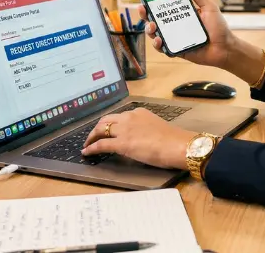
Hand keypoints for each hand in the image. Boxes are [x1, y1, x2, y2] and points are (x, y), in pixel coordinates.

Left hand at [82, 108, 196, 168]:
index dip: (110, 124)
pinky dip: (91, 148)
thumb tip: (138, 139)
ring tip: (87, 144)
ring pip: (100, 130)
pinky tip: (87, 152)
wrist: (177, 145)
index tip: (107, 130)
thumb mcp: (155, 128)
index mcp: (139, 113)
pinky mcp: (121, 143)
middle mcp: (129, 117)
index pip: (119, 117)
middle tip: (92, 136)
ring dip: (91, 137)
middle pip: (106, 120)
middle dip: (97, 128)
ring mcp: (124, 130)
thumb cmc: (173, 140)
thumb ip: (143, 129)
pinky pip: (101, 145)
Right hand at [138, 0, 238, 68]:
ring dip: (149, 29)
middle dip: (145, 14)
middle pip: (155, 19)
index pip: (164, 6)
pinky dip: (157, 45)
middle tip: (143, 9)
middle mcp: (176, 26)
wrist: (225, 48)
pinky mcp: (176, 50)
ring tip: (152, 26)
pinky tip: (159, 40)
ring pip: (155, 33)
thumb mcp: (209, 7)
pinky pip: (163, 48)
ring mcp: (175, 38)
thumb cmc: (218, 28)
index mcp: (181, 14)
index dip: (153, 1)